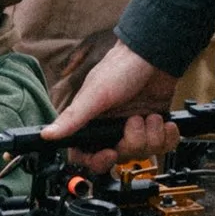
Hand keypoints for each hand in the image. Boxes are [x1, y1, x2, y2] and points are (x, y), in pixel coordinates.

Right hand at [45, 39, 179, 148]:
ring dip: (151, 135)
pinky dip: (167, 136)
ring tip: (150, 116)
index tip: (110, 153)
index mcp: (94, 122)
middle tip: (134, 123)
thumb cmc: (121, 67)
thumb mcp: (95, 93)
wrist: (155, 54)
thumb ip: (73, 117)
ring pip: (143, 152)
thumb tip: (46, 134)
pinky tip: (164, 122)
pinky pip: (163, 145)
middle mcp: (114, 127)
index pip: (88, 155)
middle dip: (132, 142)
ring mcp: (135, 127)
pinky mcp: (155, 125)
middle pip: (120, 156)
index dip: (98, 161)